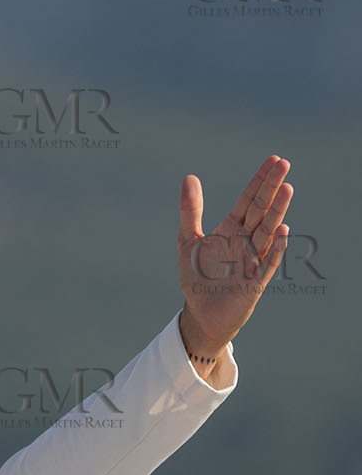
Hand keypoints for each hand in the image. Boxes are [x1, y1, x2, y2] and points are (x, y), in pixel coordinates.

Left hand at [177, 154, 292, 353]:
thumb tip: (189, 177)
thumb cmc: (197, 278)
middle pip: (262, 209)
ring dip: (277, 211)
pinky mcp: (254, 281)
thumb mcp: (187, 241)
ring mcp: (253, 259)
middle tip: (283, 164)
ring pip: (268, 231)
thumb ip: (190, 211)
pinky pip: (267, 262)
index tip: (273, 160)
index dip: (259, 180)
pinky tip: (282, 231)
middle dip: (271, 187)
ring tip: (286, 189)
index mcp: (232, 228)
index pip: (249, 199)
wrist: (200, 314)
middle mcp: (246, 240)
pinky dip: (275, 248)